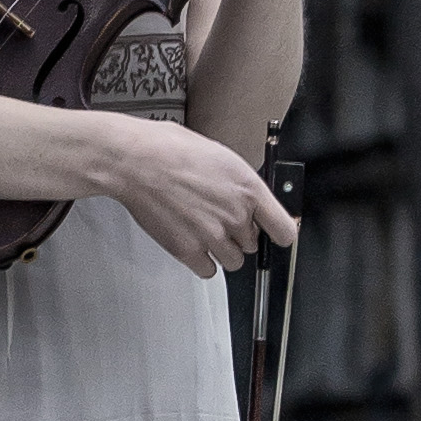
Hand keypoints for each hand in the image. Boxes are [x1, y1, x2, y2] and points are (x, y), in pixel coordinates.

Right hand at [92, 119, 296, 279]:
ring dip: (222, 250)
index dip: (279, 233)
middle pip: (253, 245)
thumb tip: (251, 199)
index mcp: (248, 189)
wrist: (136, 161)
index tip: (273, 233)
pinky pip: (208, 271)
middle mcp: (235, 215)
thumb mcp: (221, 156)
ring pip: (233, 261)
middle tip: (217, 217)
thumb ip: (241, 184)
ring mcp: (212, 236)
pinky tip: (191, 241)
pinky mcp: (188, 250)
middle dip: (239, 234)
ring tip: (202, 229)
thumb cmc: (171, 150)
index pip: (284, 230)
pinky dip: (201, 261)